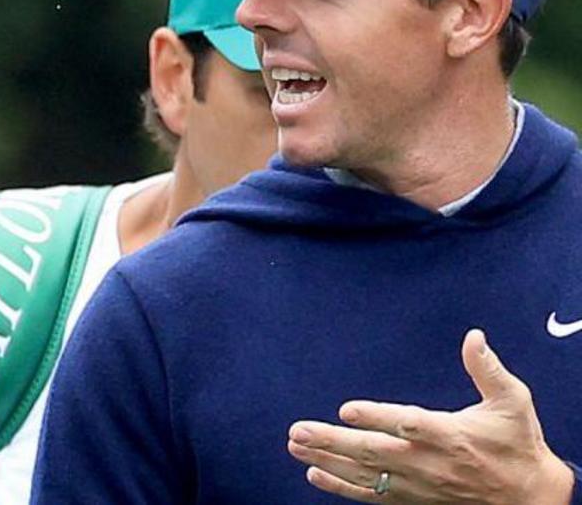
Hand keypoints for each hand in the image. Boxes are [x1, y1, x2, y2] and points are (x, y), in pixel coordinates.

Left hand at [286, 329, 574, 503]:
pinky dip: (342, 488)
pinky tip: (314, 475)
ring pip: (366, 475)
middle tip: (298, 431)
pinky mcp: (414, 501)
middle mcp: (429, 462)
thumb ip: (488, 370)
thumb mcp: (511, 402)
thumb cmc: (517, 444)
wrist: (529, 497)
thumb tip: (473, 336)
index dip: (377, 417)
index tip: (347, 409)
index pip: (408, 424)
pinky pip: (372, 496)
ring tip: (296, 447)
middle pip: (375, 452)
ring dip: (328, 461)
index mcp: (450, 435)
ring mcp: (418, 485)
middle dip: (333, 442)